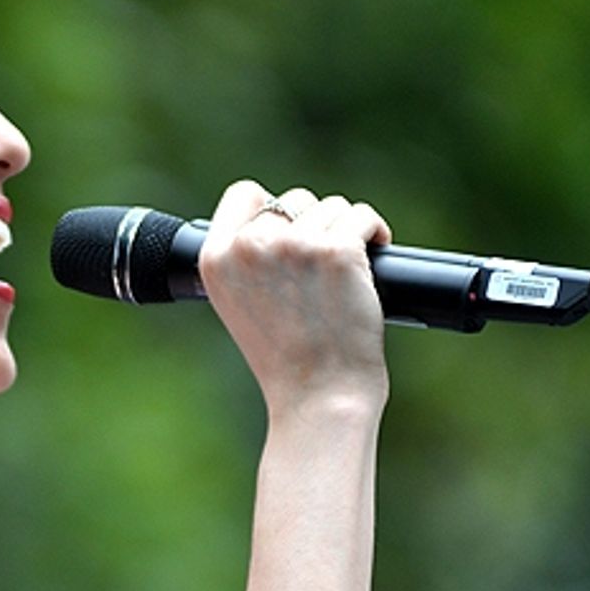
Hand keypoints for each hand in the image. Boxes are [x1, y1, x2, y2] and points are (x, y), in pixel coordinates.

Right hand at [199, 180, 391, 414]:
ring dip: (346, 233)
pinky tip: (372, 256)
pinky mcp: (337, 251)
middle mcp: (249, 246)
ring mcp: (293, 245)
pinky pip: (363, 217)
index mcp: (215, 259)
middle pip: (294, 199)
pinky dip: (374, 233)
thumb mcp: (241, 303)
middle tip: (322, 270)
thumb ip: (246, 258)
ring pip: (333, 207)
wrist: (317, 395)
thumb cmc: (286, 359)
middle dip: (314, 226)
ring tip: (344, 275)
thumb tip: (280, 215)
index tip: (290, 233)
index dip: (271, 208)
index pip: (243, 194)